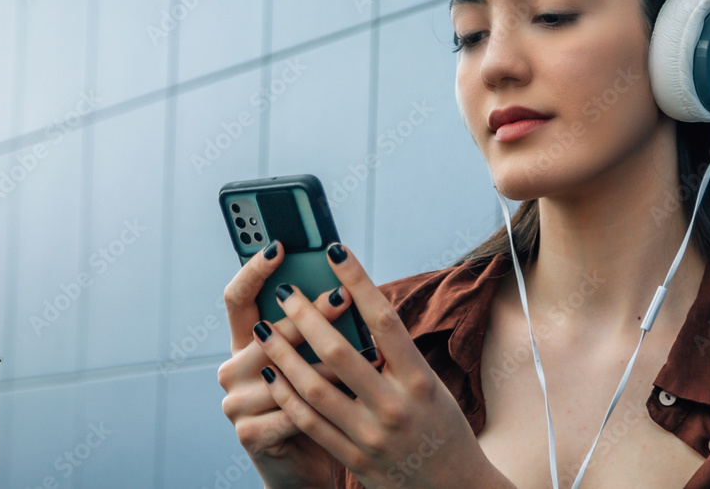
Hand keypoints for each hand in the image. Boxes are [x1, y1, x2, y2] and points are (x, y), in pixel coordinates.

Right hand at [218, 240, 383, 488]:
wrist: (308, 467)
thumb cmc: (322, 405)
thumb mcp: (317, 361)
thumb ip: (318, 329)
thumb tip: (346, 283)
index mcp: (245, 344)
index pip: (238, 297)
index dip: (253, 269)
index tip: (279, 245)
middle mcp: (232, 369)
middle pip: (268, 331)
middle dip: (310, 313)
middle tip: (343, 295)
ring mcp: (235, 403)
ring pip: (286, 372)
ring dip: (329, 364)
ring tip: (365, 352)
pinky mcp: (249, 434)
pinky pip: (292, 410)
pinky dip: (328, 403)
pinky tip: (355, 396)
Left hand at [253, 241, 507, 488]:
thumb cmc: (444, 430)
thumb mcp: (432, 388)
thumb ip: (397, 358)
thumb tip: (361, 315)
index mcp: (419, 379)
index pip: (383, 319)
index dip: (358, 280)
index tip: (336, 250)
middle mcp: (395, 405)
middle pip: (340, 352)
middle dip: (306, 318)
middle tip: (284, 292)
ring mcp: (371, 434)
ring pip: (315, 388)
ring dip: (284, 355)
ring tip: (264, 331)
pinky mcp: (354, 458)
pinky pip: (310, 422)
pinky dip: (287, 395)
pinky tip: (271, 375)